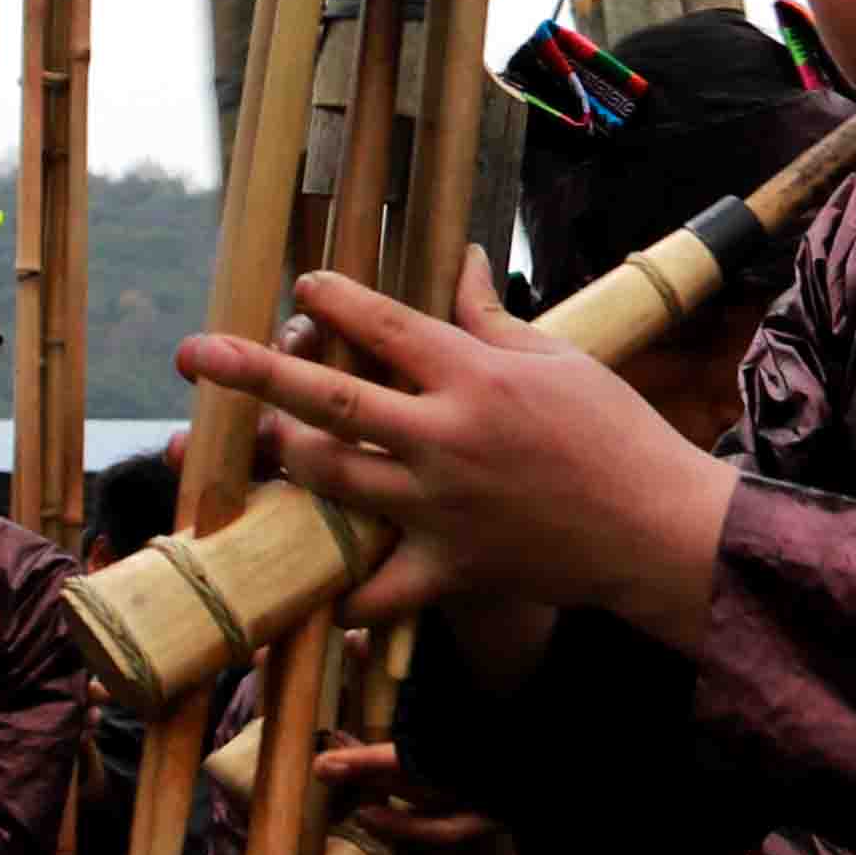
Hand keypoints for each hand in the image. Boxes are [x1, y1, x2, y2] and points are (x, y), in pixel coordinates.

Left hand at [173, 254, 735, 642]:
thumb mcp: (557, 357)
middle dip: (255, 374)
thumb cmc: (615, 432)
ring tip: (257, 442)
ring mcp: (440, 507)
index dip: (334, 301)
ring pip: (335, 482)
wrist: (658, 529)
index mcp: (475, 375)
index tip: (302, 285)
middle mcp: (445, 438)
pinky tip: (308, 588)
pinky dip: (339, 593)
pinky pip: (375, 589)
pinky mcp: (449, 568)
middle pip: (331, 403)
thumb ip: (490, 318)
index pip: (386, 325)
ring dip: (287, 461)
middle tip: (197, 354)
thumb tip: (459, 261)